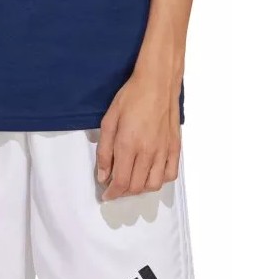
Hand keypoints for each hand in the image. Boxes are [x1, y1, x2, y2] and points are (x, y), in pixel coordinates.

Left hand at [95, 72, 180, 199]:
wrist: (157, 83)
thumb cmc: (131, 97)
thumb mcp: (109, 120)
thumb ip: (104, 150)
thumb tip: (103, 175)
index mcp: (128, 144)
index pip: (120, 182)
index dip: (111, 194)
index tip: (106, 195)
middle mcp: (148, 152)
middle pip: (136, 186)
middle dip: (123, 192)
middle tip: (115, 185)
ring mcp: (164, 151)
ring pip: (153, 185)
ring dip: (140, 189)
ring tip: (132, 181)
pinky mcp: (175, 147)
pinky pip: (170, 174)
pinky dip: (160, 180)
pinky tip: (151, 173)